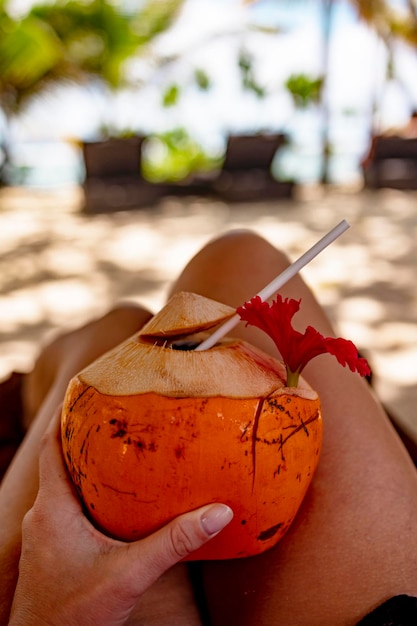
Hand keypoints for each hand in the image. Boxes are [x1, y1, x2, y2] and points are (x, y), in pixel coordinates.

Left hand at [10, 411, 232, 625]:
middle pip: (59, 461)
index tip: (84, 391)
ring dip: (85, 465)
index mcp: (53, 508)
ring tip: (119, 449)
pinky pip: (67, 507)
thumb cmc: (75, 615)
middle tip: (114, 415)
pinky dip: (87, 492)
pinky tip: (114, 500)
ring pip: (64, 485)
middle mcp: (43, 515)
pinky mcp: (52, 549)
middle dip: (83, 437)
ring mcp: (45, 533)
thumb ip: (173, 543)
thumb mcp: (129, 575)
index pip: (52, 447)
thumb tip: (218, 513)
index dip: (65, 416)